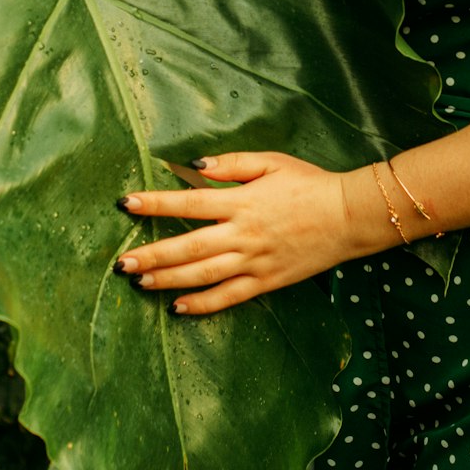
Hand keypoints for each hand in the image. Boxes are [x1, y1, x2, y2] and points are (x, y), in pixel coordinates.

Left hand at [114, 151, 353, 315]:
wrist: (348, 216)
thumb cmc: (308, 183)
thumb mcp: (271, 161)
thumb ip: (232, 164)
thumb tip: (194, 166)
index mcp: (242, 202)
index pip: (189, 202)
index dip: (156, 203)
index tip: (127, 204)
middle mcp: (243, 234)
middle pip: (189, 246)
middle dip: (151, 254)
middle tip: (121, 262)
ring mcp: (254, 262)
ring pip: (202, 275)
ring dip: (167, 280)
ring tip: (139, 282)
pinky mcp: (266, 282)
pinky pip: (228, 297)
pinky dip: (202, 305)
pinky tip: (177, 307)